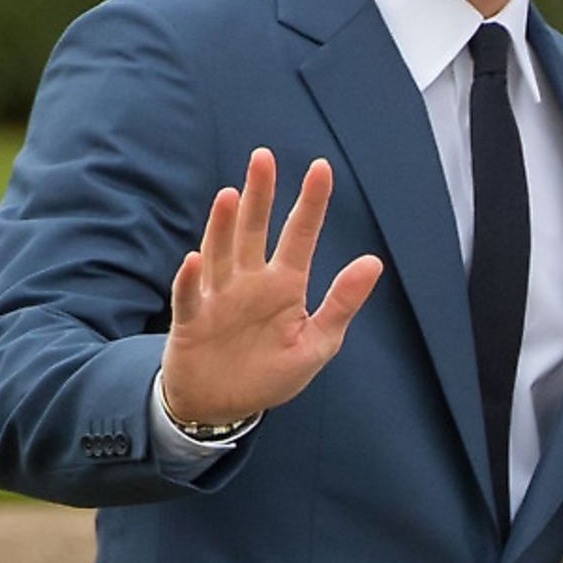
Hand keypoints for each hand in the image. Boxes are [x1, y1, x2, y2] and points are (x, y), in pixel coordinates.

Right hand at [161, 148, 382, 423]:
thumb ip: (342, 304)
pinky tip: (194, 259)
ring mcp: (218, 297)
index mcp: (285, 285)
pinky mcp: (192, 321)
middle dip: (259, 195)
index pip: (300, 235)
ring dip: (223, 226)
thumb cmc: (270, 373)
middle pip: (254, 230)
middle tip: (263, 157)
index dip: (310, 203)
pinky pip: (189, 297)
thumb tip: (373, 262)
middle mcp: (250, 281)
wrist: (222, 406)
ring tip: (231, 195)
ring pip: (220, 253)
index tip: (321, 167)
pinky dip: (190, 280)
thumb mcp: (317, 344)